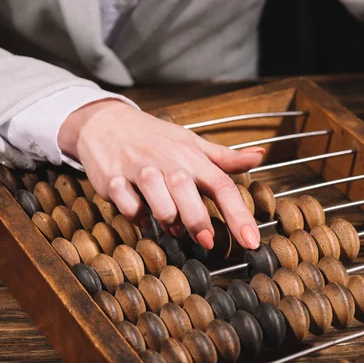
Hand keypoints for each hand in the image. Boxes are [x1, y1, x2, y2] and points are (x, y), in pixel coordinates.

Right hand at [57, 99, 263, 250]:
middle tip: (206, 241)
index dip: (239, 214)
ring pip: (157, 202)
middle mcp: (166, 162)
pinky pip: (127, 206)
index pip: (221, 184)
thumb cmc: (154, 137)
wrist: (104, 122)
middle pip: (187, 193)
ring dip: (168, 220)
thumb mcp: (191, 142)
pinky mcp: (112, 180)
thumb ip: (224, 157)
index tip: (251, 240)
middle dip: (198, 220)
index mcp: (190, 156)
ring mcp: (138, 170)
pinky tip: (143, 214)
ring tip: (174, 226)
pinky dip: (137, 216)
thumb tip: (258, 156)